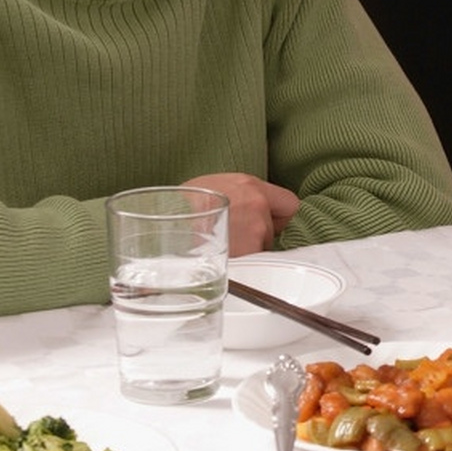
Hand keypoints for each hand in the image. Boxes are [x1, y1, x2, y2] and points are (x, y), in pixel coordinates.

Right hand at [182, 173, 300, 255]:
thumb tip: (241, 209)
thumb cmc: (177, 206)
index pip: (289, 204)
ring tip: (219, 246)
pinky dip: (240, 265)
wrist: (163, 223)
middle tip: (230, 237)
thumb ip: (236, 195)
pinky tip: (220, 258)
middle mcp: (258, 204)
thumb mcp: (209, 187)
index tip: (263, 222)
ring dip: (245, 251)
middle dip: (256, 236)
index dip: (276, 217)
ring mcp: (256, 228)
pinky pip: (252, 264)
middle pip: (272, 230)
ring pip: (261, 248)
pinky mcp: (249, 251)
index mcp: (249, 185)